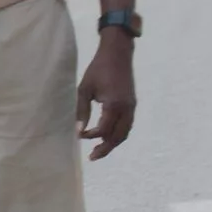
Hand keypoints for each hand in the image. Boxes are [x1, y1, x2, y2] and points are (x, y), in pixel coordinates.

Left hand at [76, 32, 137, 158]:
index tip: (80, 135)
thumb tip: (79, 130)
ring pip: (125, 132)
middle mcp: (126, 108)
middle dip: (105, 148)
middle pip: (118, 136)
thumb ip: (82, 111)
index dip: (91, 136)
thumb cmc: (98, 69)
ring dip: (113, 143)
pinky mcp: (132, 104)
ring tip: (99, 150)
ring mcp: (131, 107)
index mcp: (114, 104)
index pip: (104, 129)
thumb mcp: (85, 89)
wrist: (118, 54)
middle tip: (92, 157)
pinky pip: (127, 125)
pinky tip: (107, 137)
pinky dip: (118, 134)